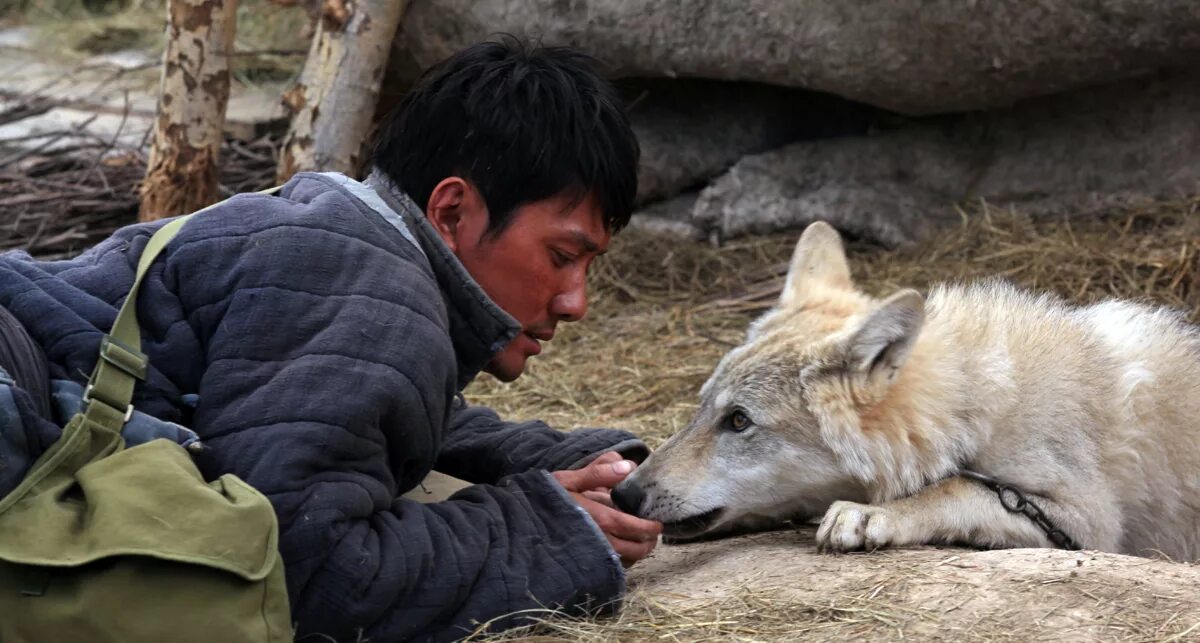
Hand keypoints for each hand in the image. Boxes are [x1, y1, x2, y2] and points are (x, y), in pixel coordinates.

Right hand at [552, 451, 662, 566]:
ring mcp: (589, 553)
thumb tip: (628, 466)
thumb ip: (600, 472)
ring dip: (636, 554)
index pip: (631, 527)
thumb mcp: (571, 478)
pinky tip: (621, 550)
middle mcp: (595, 539)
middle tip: (653, 536)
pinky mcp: (582, 562)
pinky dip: (620, 561)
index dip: (648, 528)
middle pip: (631, 550)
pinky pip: (608, 567)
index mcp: (596, 517)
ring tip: (641, 543)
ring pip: (622, 561)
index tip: (658, 525)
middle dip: (647, 544)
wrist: (521, 517)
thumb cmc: (548, 496)